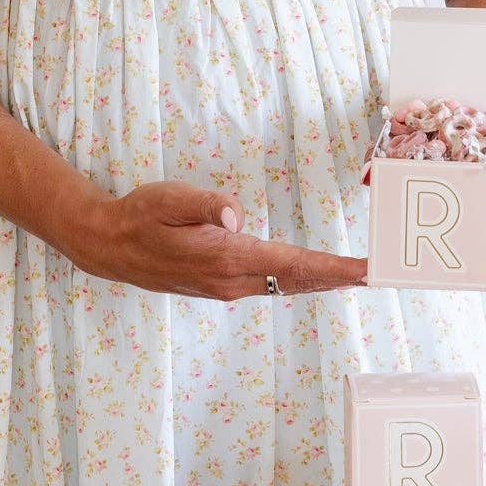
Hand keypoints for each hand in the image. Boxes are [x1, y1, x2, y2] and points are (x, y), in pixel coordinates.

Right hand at [65, 181, 367, 300]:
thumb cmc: (139, 216)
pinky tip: (314, 276)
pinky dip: (299, 280)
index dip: (332, 268)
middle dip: (339, 278)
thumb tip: (235, 214)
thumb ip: (203, 204)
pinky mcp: (221, 285)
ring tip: (356, 276)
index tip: (365, 270)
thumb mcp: (167, 198)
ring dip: (322, 281)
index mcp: (224, 257)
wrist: (108, 246)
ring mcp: (226, 287)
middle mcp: (231, 280)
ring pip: (285, 285)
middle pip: (298, 280)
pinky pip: (271, 285)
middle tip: (378, 274)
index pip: (291, 265)